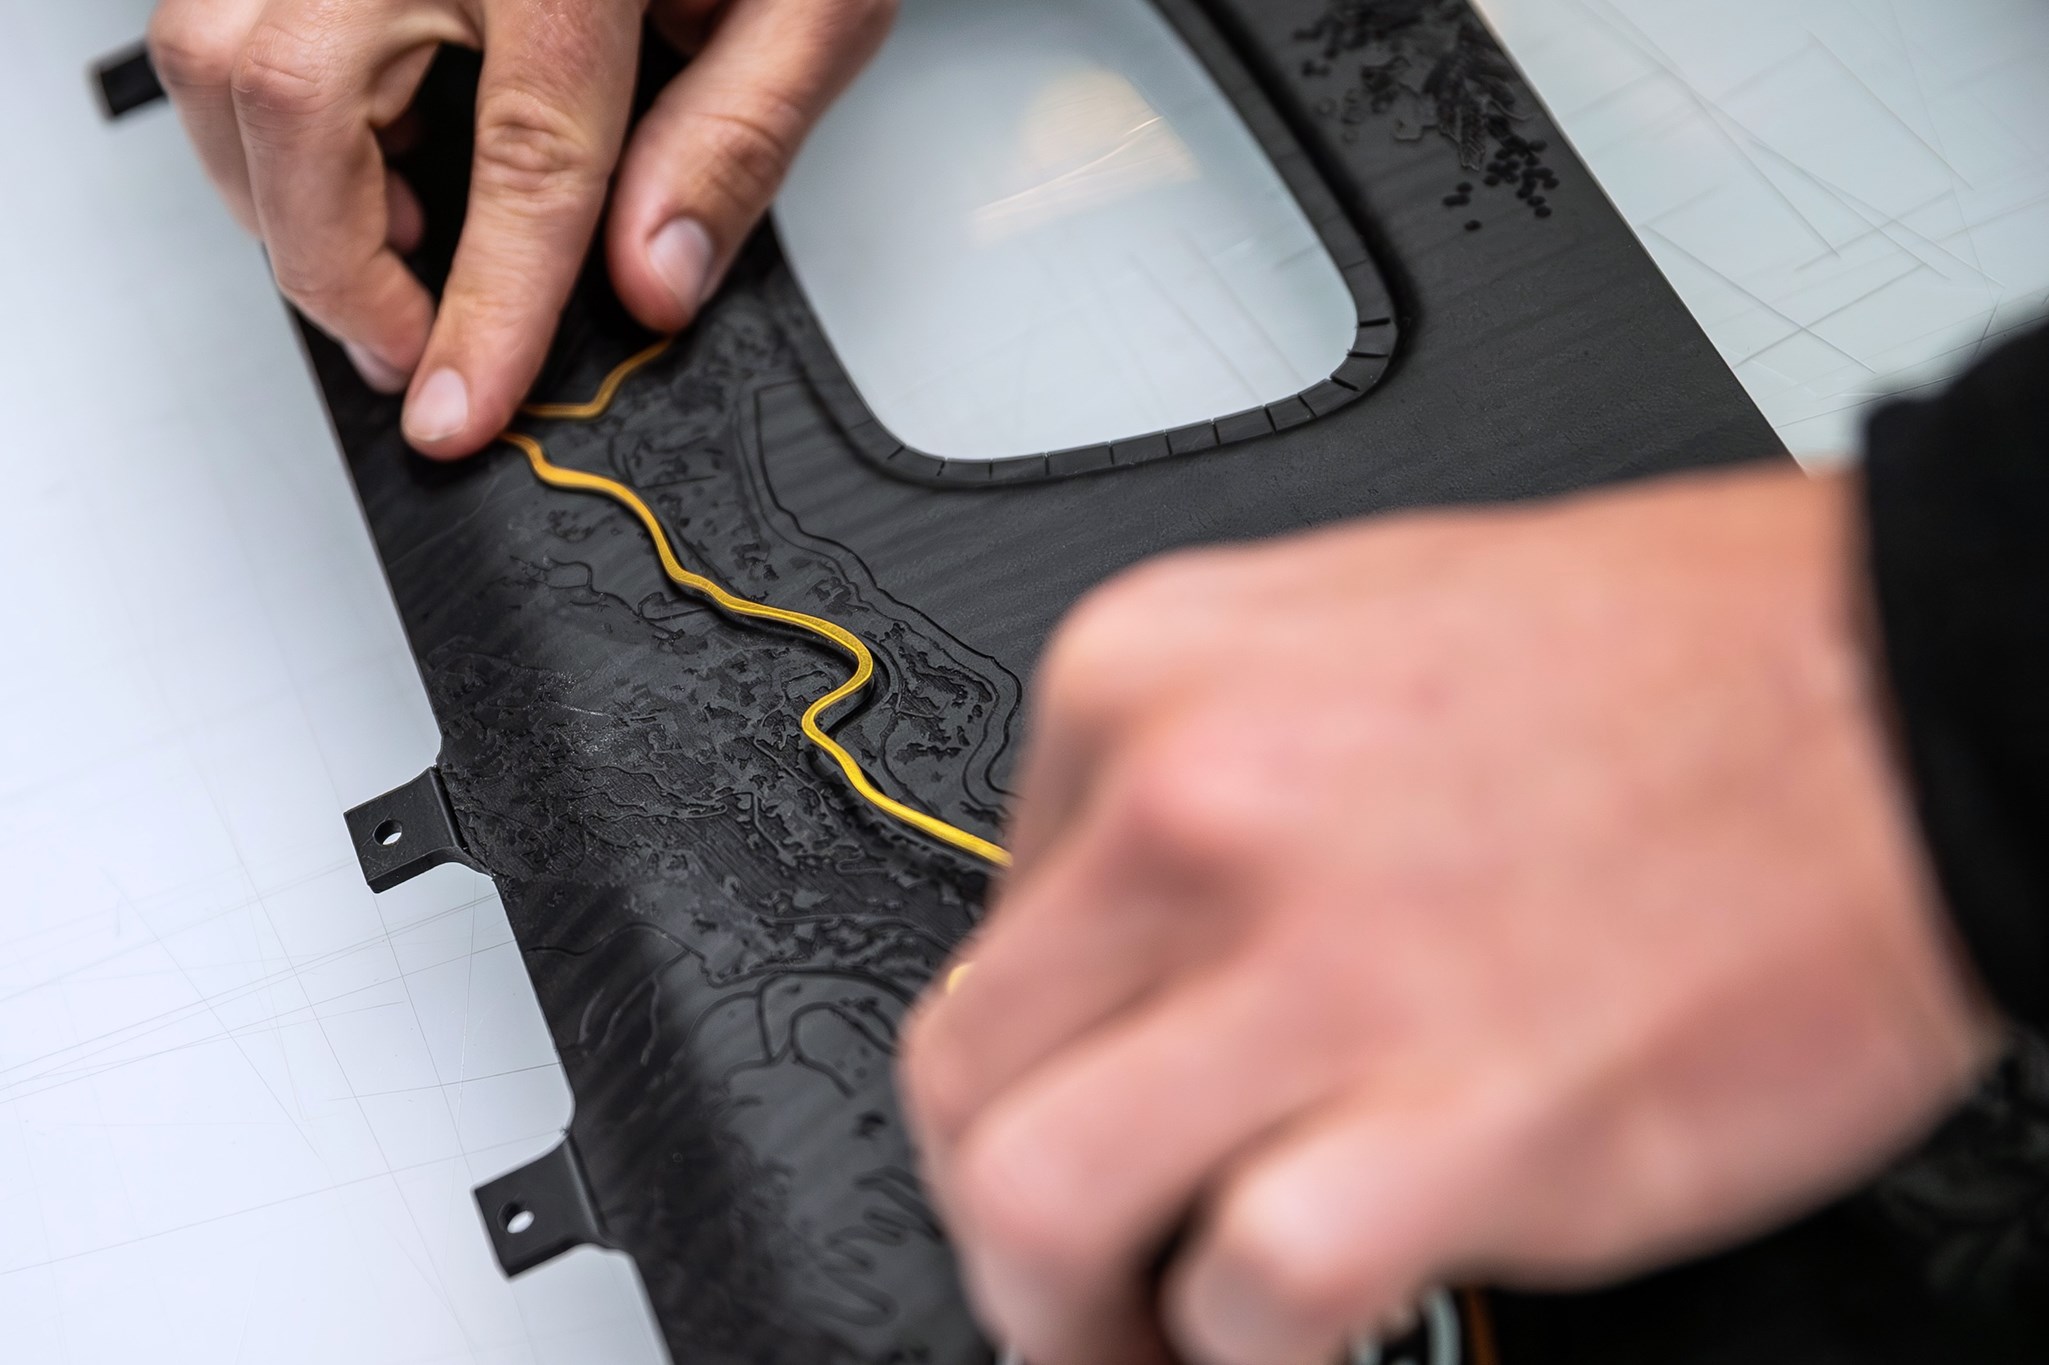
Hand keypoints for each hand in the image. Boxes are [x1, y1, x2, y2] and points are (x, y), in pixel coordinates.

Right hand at [148, 0, 893, 455]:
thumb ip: (740, 135)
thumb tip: (656, 281)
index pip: (523, 159)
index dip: (487, 309)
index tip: (458, 406)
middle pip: (297, 106)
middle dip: (334, 268)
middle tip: (410, 350)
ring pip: (212, 54)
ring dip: (278, 194)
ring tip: (390, 261)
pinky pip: (219, 10)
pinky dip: (261, 113)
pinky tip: (355, 159)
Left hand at [899, 466, 1998, 1364]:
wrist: (1895, 687)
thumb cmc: (1662, 658)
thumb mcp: (1339, 630)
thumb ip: (1192, 774)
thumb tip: (1111, 939)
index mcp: (1149, 675)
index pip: (983, 927)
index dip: (1041, 1055)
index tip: (1099, 1100)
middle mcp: (1197, 809)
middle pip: (968, 1080)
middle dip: (1000, 1210)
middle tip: (1070, 1267)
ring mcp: (1315, 967)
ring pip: (1035, 1207)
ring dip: (1068, 1315)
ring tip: (1145, 1336)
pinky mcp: (1458, 1119)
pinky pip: (1248, 1297)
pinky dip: (1247, 1353)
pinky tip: (1301, 1333)